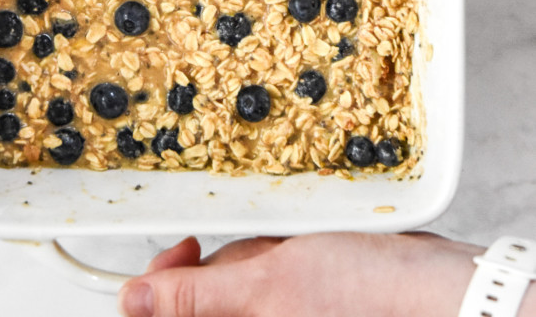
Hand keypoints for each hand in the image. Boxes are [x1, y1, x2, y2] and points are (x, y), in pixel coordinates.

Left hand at [117, 232, 478, 316]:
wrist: (431, 286)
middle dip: (224, 264)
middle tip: (256, 252)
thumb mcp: (267, 287)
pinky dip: (278, 253)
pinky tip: (308, 252)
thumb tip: (132, 296)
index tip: (176, 255)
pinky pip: (262, 271)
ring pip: (230, 277)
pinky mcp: (291, 300)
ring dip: (256, 253)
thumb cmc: (364, 295)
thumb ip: (194, 295)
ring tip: (296, 253)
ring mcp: (272, 315)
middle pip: (195, 297)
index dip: (152, 291)